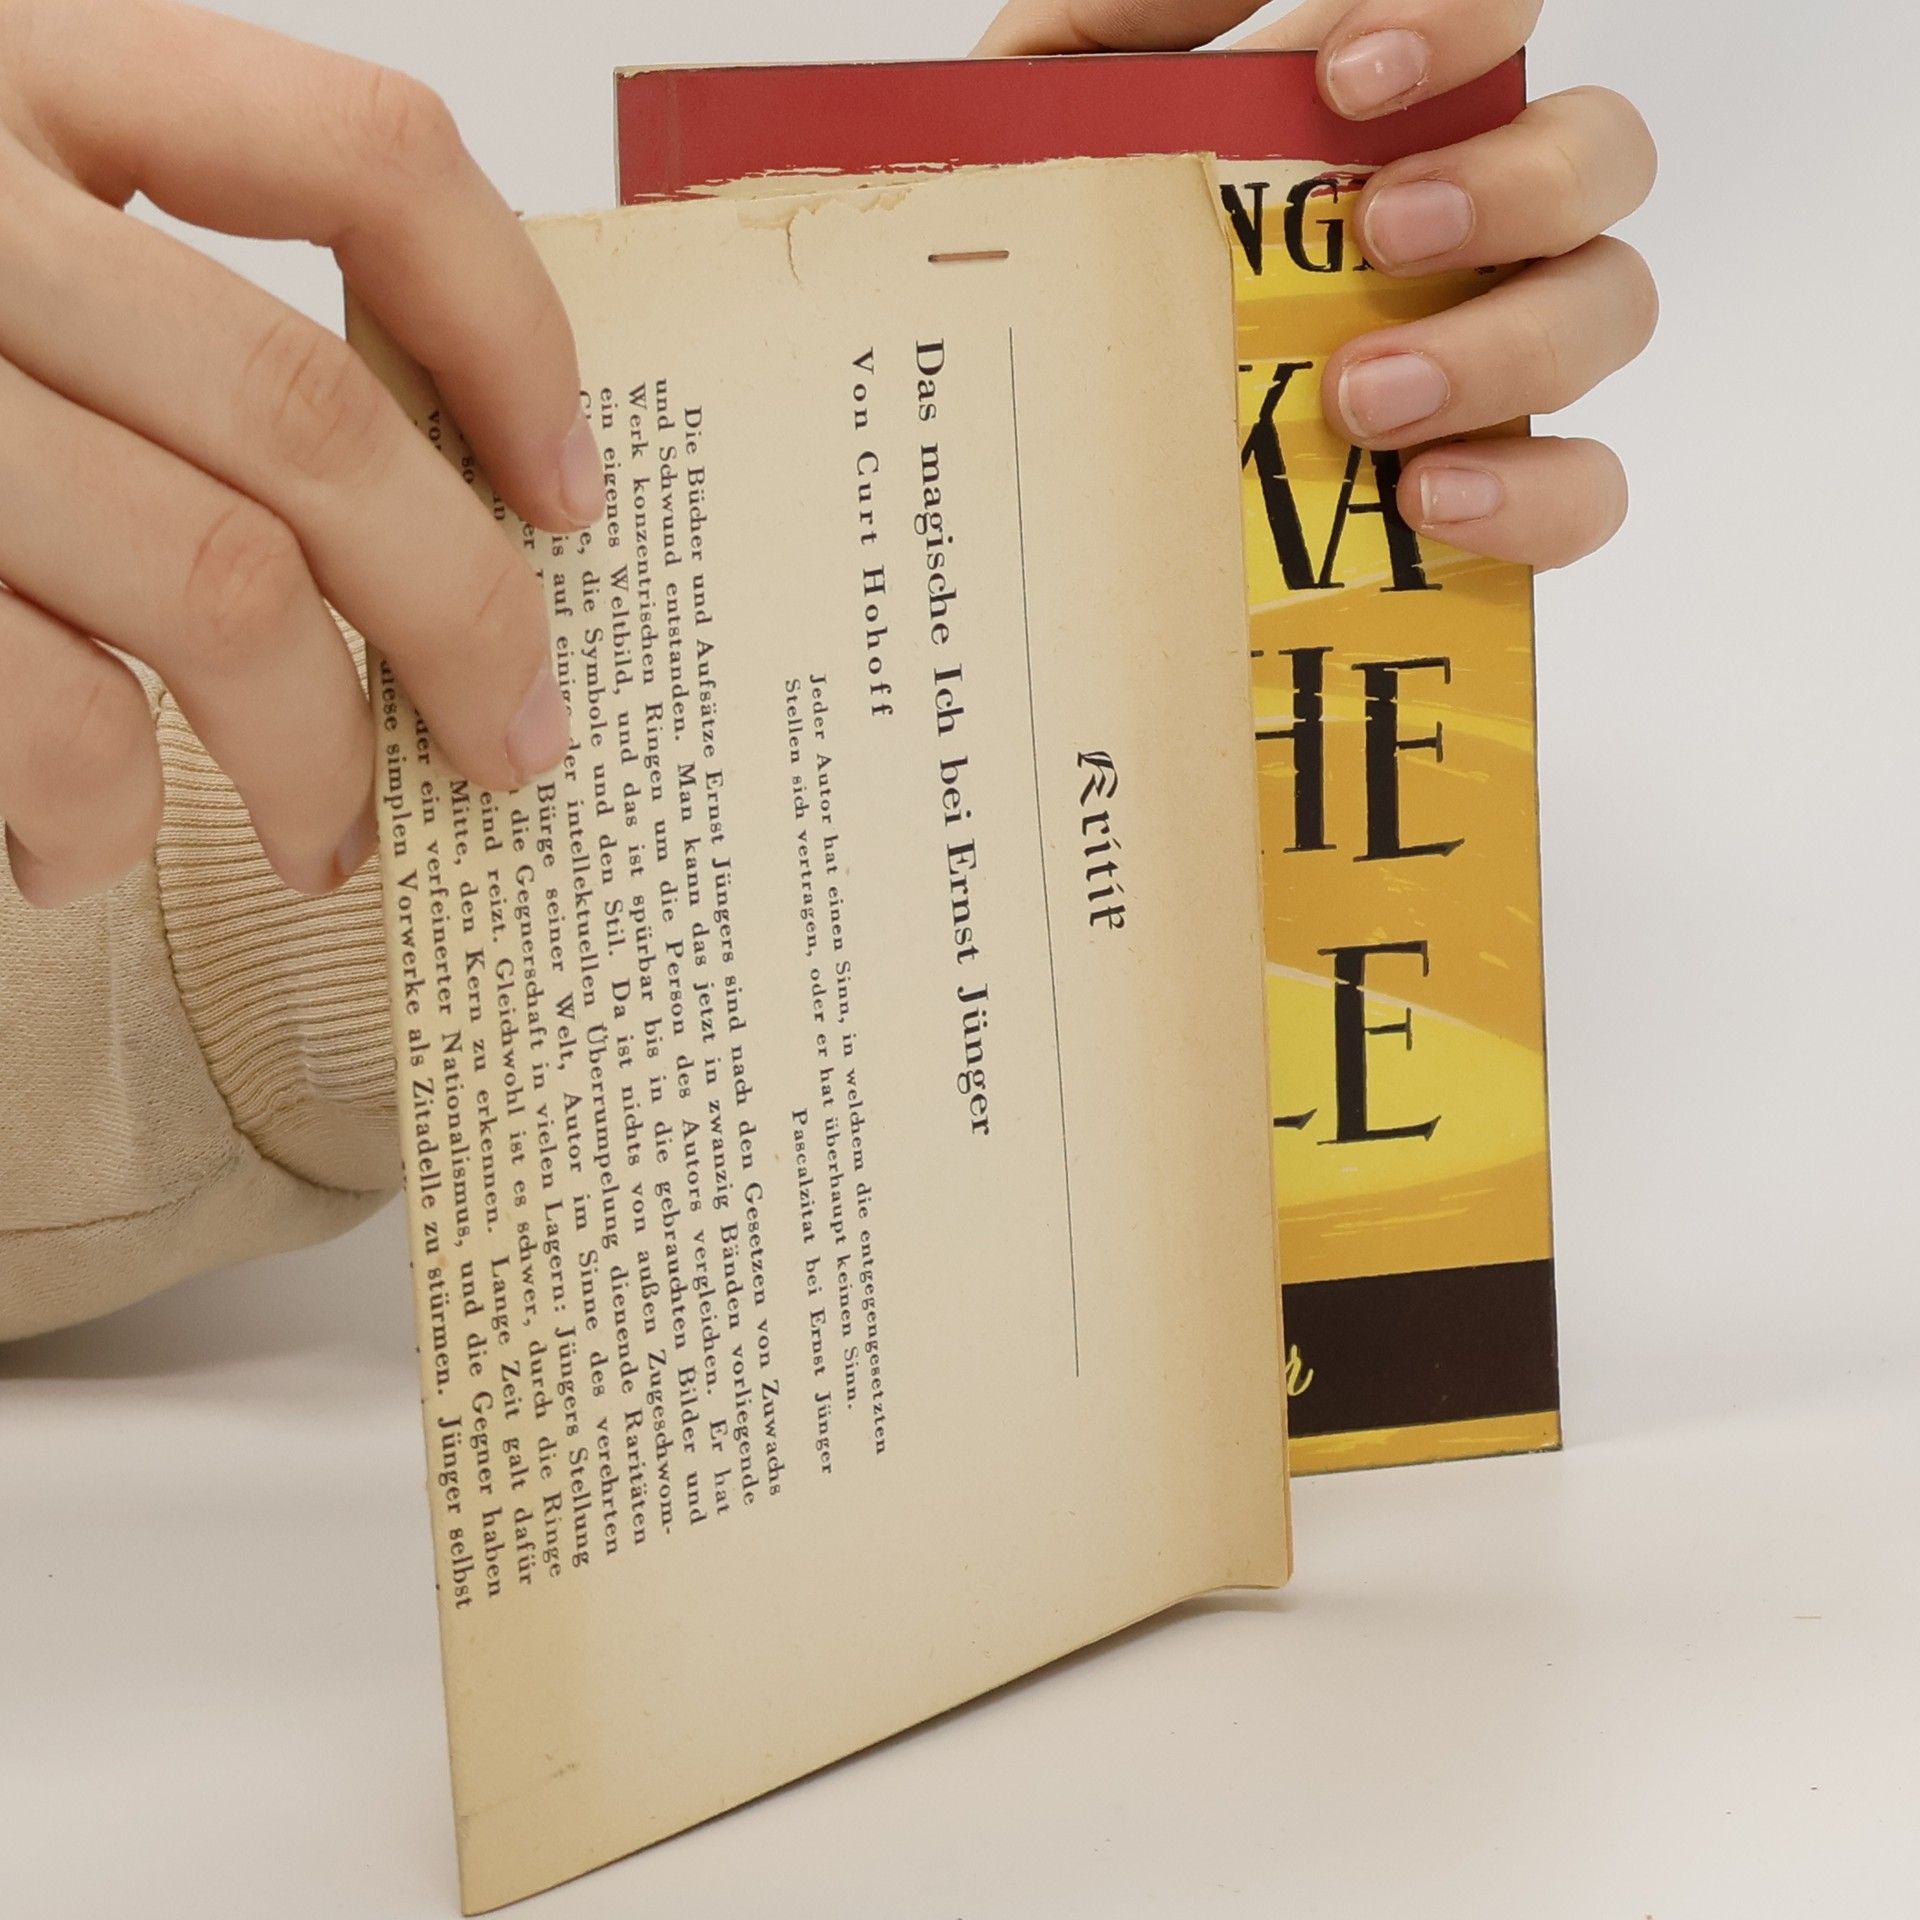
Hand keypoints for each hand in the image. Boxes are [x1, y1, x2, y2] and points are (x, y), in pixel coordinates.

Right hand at [0, 0, 597, 909]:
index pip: (361, 156)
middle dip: (466, 615)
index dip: (510, 336)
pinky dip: (103, 812)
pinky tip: (95, 848)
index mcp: (26, 68)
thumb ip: (167, 299)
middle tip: (519, 744)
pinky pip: (43, 709)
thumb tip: (438, 486)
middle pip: (316, 418)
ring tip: (336, 840)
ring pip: (213, 582)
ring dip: (316, 753)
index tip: (572, 496)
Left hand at [976, 0, 1656, 571]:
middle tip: (1378, 236)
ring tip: (1363, 399)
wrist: (1030, 454)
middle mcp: (1479, 222)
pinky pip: (1584, 487)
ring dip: (1505, 345)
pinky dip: (1534, 491)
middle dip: (1510, 185)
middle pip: (1600, 153)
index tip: (1344, 79)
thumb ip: (1133, 30)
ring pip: (1610, 308)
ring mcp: (1497, 356)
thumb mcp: (1062, 131)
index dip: (1463, 19)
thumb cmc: (1071, 274)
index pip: (1500, 15)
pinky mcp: (1495, 492)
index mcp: (1392, 120)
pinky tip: (1423, 500)